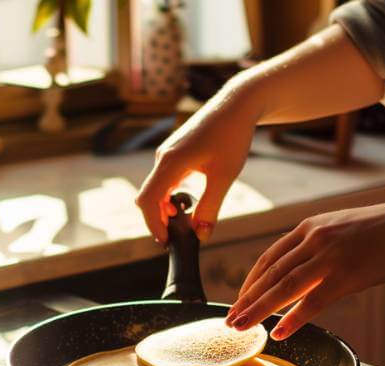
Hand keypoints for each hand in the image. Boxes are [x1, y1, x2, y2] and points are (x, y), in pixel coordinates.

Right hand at [136, 85, 259, 243]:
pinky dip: (169, 196)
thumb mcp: (224, 176)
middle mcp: (163, 156)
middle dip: (157, 219)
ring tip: (182, 223)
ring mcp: (166, 153)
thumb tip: (201, 235)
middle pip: (148, 196)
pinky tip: (185, 203)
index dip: (153, 224)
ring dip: (164, 208)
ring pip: (155, 188)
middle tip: (174, 238)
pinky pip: (163, 179)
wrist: (237, 105)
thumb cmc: (232, 136)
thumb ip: (210, 207)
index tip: (165, 241)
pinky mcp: (173, 151)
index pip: (149, 200)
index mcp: (171, 162)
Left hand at [225, 199, 384, 338]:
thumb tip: (301, 270)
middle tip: (229, 319)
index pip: (270, 257)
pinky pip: (314, 301)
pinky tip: (279, 332)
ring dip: (258, 309)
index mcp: (310, 226)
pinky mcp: (349, 274)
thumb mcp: (342, 228)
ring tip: (240, 327)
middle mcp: (315, 238)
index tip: (239, 300)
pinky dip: (293, 318)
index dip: (250, 281)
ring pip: (284, 287)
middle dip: (246, 299)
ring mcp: (330, 256)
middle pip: (270, 274)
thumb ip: (318, 246)